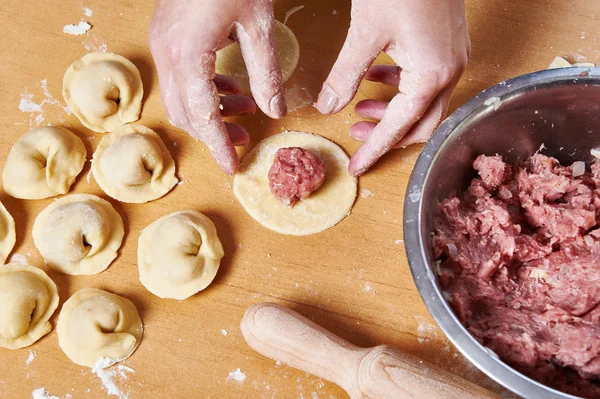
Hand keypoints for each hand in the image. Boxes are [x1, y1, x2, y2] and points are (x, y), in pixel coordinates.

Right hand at [149, 0, 285, 174]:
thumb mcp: (257, 25)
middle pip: (184, 112)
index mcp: (187, 54)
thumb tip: (274, 110)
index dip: (218, 145)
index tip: (233, 167)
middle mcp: (166, 53)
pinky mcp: (166, 35)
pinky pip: (179, 77)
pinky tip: (230, 87)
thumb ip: (265, 72)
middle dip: (213, 132)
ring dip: (209, 111)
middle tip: (244, 139)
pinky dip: (203, 90)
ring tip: (243, 113)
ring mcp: (162, 43)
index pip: (201, 115)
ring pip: (179, 97)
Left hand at [316, 0, 469, 175]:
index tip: (357, 166)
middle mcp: (449, 71)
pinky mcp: (447, 44)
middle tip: (356, 132)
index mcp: (432, 75)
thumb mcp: (365, 33)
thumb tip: (328, 106)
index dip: (375, 150)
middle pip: (420, 124)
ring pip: (424, 104)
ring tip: (361, 108)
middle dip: (387, 134)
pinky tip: (377, 76)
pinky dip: (401, 87)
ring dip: (393, 111)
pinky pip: (427, 80)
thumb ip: (346, 75)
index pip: (400, 128)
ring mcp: (452, 57)